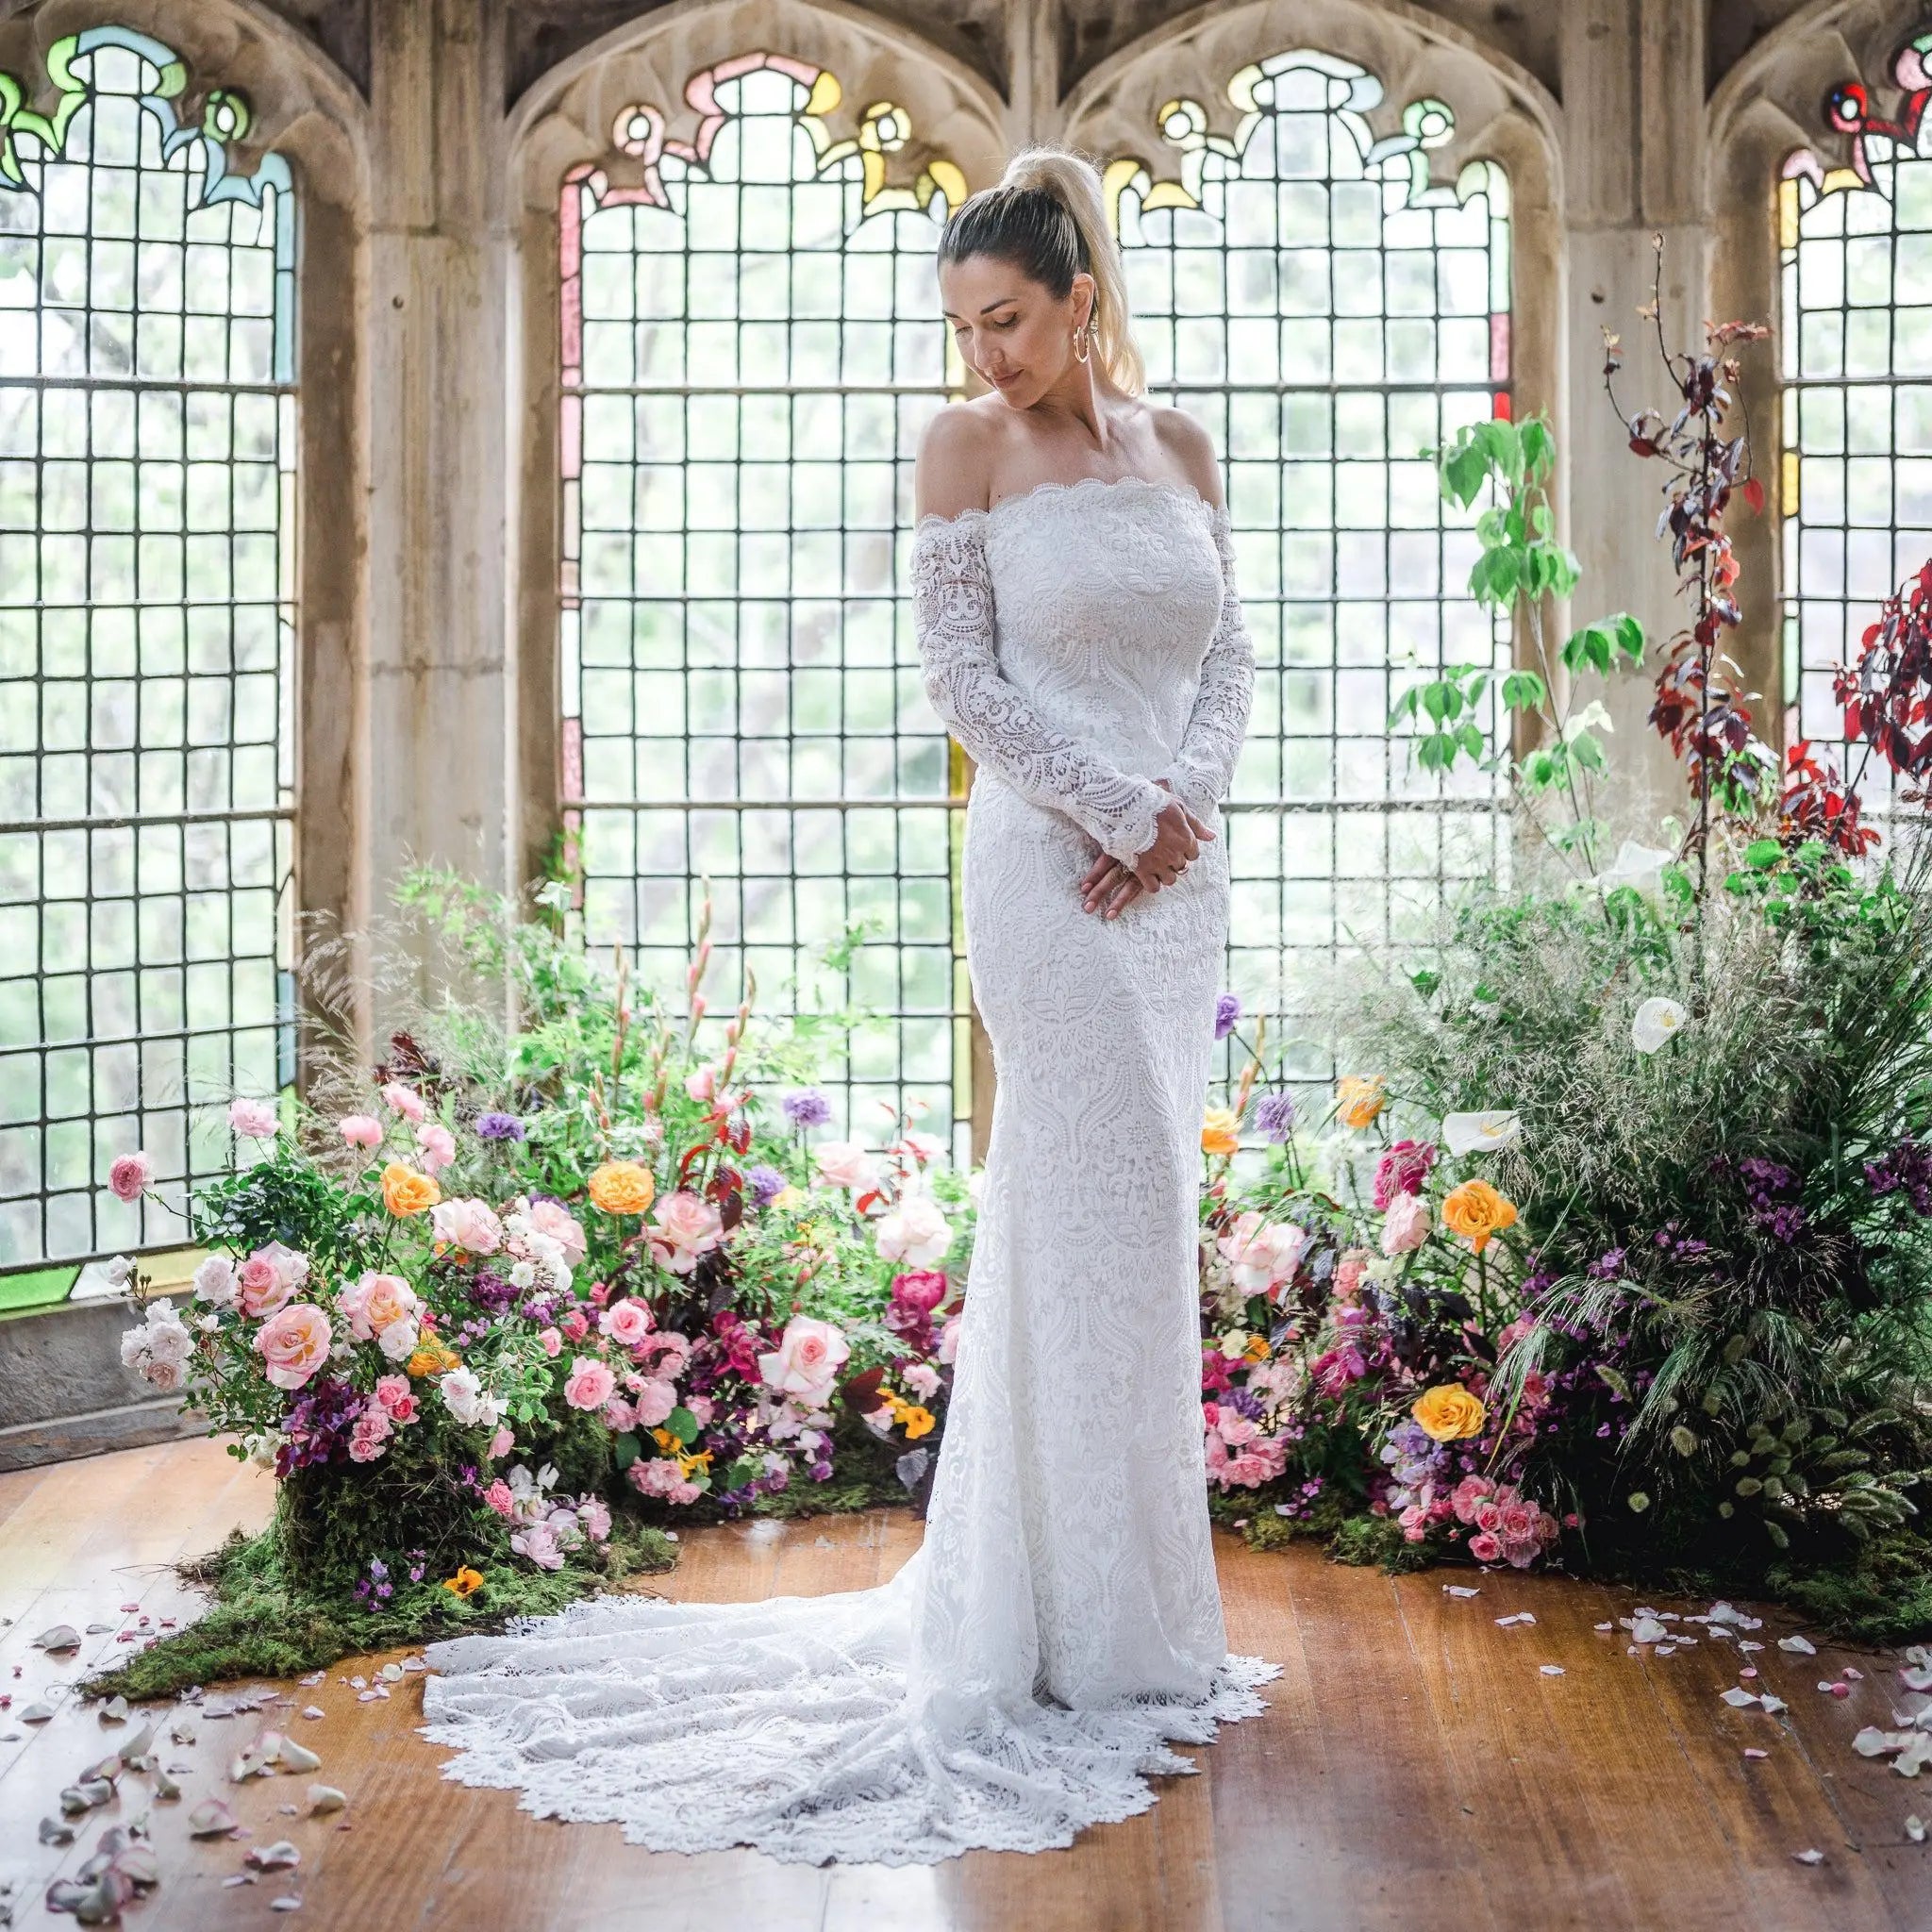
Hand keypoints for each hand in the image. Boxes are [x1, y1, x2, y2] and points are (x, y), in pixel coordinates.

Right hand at [1078, 787, 1213, 918]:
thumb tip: (1212, 837)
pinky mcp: (1142, 870)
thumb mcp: (1178, 807)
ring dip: (1165, 873)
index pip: (1194, 854)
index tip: (1174, 844)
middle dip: (1174, 860)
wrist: (1126, 808)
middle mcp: (1175, 854)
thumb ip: (1196, 824)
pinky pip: (1153, 887)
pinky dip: (1152, 883)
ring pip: (1170, 879)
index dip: (1185, 850)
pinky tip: (1147, 874)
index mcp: (1186, 839)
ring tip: (1155, 863)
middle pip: (1181, 866)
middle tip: (1162, 851)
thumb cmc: (1153, 803)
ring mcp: (1159, 863)